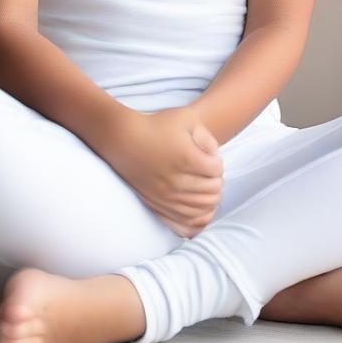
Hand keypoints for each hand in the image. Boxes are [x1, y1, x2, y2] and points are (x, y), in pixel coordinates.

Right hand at [101, 105, 224, 237]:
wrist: (124, 140)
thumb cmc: (156, 125)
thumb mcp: (186, 118)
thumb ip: (207, 136)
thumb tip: (215, 157)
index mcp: (187, 158)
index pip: (217, 170)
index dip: (217, 162)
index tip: (208, 157)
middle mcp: (177, 181)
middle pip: (213, 191)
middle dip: (216, 181)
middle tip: (207, 172)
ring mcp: (167, 197)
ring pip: (203, 209)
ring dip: (210, 198)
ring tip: (204, 186)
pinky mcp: (159, 206)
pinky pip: (188, 224)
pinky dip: (199, 218)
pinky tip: (199, 208)